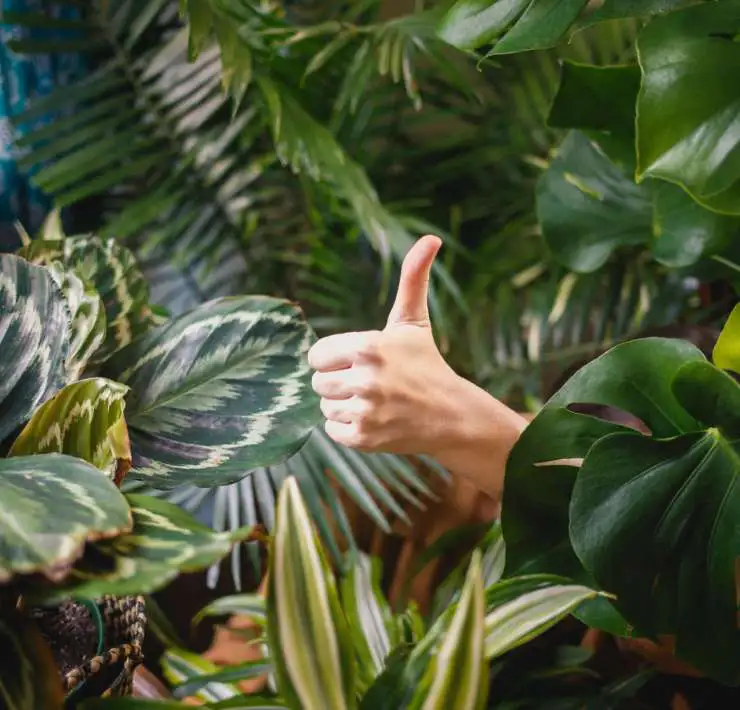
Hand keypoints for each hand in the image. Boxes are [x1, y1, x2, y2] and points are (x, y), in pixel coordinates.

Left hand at [308, 235, 460, 455]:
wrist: (451, 415)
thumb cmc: (426, 363)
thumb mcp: (413, 321)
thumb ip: (412, 278)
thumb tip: (432, 237)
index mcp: (368, 346)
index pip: (316, 355)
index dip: (334, 359)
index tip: (358, 362)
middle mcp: (365, 379)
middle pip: (318, 383)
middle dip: (339, 383)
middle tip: (369, 384)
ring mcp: (366, 411)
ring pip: (325, 408)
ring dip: (344, 407)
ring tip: (375, 402)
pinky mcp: (365, 439)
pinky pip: (333, 431)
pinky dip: (349, 429)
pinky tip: (375, 420)